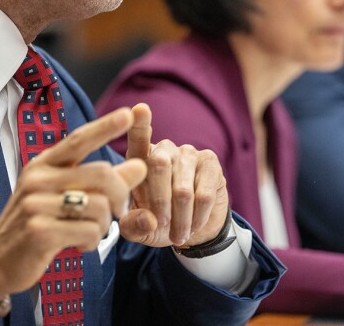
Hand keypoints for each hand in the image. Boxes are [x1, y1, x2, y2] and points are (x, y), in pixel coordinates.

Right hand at [0, 107, 148, 316]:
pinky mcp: (39, 231)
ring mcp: (36, 204)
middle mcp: (37, 179)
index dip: (105, 126)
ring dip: (104, 225)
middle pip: (101, 173)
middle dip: (120, 194)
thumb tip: (140, 165)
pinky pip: (89, 232)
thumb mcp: (62, 197)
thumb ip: (101, 181)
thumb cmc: (34, 225)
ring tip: (90, 233)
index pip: (78, 140)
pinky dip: (92, 242)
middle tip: (118, 210)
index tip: (129, 113)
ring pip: (99, 206)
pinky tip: (79, 246)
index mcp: (42, 165)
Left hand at [118, 103, 229, 247]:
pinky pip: (203, 195)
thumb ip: (133, 225)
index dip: (140, 124)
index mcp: (139, 160)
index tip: (139, 109)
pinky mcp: (210, 162)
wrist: (193, 229)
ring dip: (180, 219)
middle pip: (159, 167)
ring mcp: (188, 153)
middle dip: (159, 204)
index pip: (138, 139)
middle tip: (162, 226)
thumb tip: (148, 218)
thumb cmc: (157, 223)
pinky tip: (194, 224)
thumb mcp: (139, 229)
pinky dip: (197, 217)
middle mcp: (163, 149)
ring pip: (182, 190)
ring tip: (178, 234)